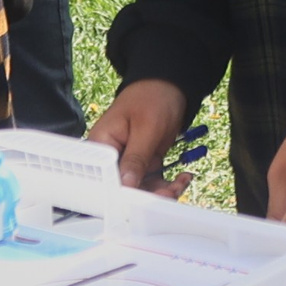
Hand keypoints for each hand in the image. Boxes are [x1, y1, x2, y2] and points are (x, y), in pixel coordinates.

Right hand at [90, 78, 194, 197]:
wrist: (169, 84)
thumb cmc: (151, 96)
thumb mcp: (145, 127)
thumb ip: (135, 158)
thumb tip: (124, 186)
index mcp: (102, 144)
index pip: (105, 177)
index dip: (121, 193)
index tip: (140, 201)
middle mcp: (112, 157)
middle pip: (123, 186)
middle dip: (146, 194)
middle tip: (169, 193)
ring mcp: (129, 160)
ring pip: (141, 187)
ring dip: (161, 191)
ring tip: (180, 185)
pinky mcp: (144, 162)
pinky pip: (153, 180)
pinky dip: (168, 183)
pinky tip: (183, 178)